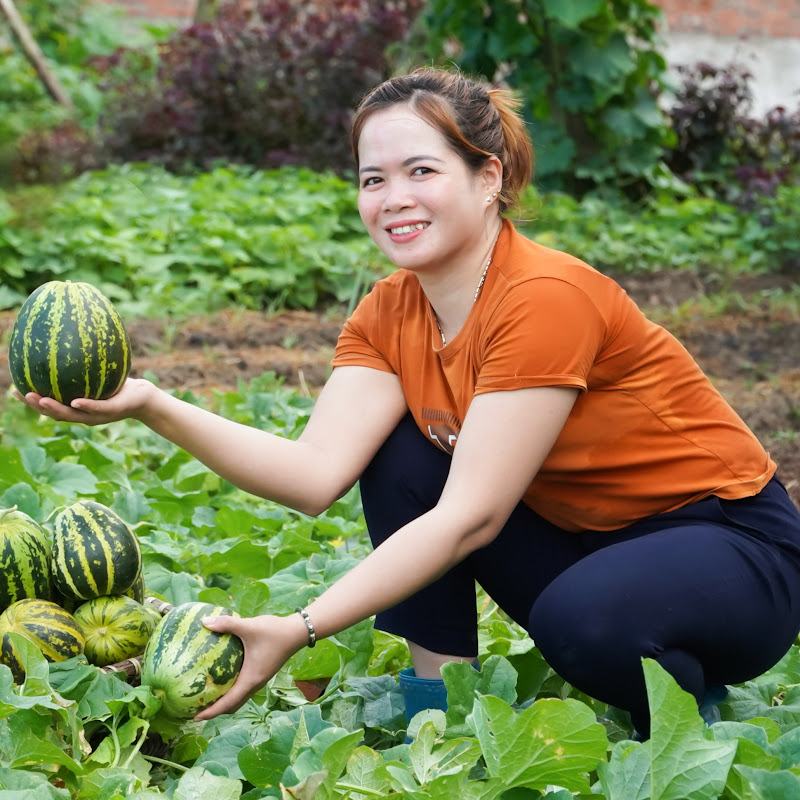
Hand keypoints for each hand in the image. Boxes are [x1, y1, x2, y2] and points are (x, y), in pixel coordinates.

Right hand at [12, 377, 155, 425]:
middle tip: (22, 394)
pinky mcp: (113, 412)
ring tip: (42, 400)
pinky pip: (97, 409)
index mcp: (77, 407)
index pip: (50, 404)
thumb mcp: (99, 372)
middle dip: (37, 405)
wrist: (144, 397)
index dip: (32, 400)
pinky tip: (75, 402)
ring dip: (56, 408)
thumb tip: (66, 339)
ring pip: (72, 415)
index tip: (15, 390)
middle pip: (55, 413)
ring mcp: (98, 415)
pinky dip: (85, 406)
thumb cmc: (119, 385)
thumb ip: (81, 365)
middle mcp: (84, 414)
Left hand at [194, 612, 308, 720]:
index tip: (195, 717)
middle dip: (216, 710)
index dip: (212, 712)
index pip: (228, 703)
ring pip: (240, 697)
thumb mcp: (249, 626)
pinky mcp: (262, 672)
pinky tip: (224, 676)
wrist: (297, 631)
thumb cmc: (274, 631)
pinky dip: (232, 690)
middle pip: (233, 705)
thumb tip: (204, 622)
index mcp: (251, 679)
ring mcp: (260, 679)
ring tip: (208, 695)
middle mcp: (255, 683)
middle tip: (197, 707)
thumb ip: (227, 624)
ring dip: (224, 701)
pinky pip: (244, 688)